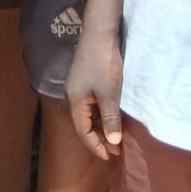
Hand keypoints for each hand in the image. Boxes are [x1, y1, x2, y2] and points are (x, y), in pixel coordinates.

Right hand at [64, 25, 124, 161]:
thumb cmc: (103, 64)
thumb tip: (113, 142)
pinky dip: (102, 116)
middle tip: (117, 151)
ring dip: (101, 128)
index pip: (82, 131)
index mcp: (75, 101)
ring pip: (89, 115)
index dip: (95, 146)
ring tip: (117, 138)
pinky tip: (113, 119)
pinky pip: (92, 106)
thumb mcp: (109, 93)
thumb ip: (110, 118)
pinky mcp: (86, 81)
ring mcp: (79, 88)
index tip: (109, 157)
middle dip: (99, 139)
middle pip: (84, 124)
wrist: (100, 34)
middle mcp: (74, 96)